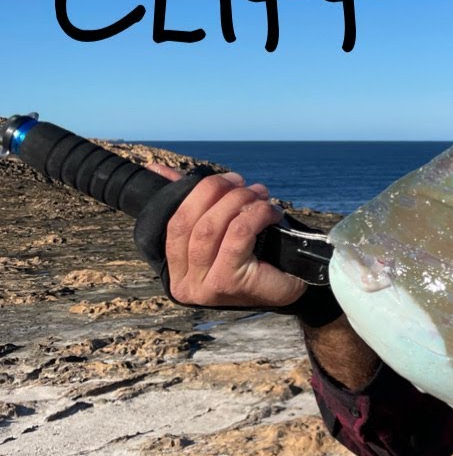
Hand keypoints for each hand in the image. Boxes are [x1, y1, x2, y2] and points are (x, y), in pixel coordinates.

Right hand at [149, 164, 305, 307]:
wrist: (292, 287)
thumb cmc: (257, 258)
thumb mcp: (223, 229)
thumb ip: (193, 203)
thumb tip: (157, 169)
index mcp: (176, 269)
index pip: (175, 221)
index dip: (200, 193)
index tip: (230, 180)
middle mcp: (183, 282)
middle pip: (191, 222)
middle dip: (219, 193)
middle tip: (246, 185)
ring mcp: (203, 286)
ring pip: (211, 227)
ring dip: (238, 202)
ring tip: (260, 196)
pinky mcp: (227, 283)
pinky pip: (237, 236)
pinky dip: (255, 215)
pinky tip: (272, 212)